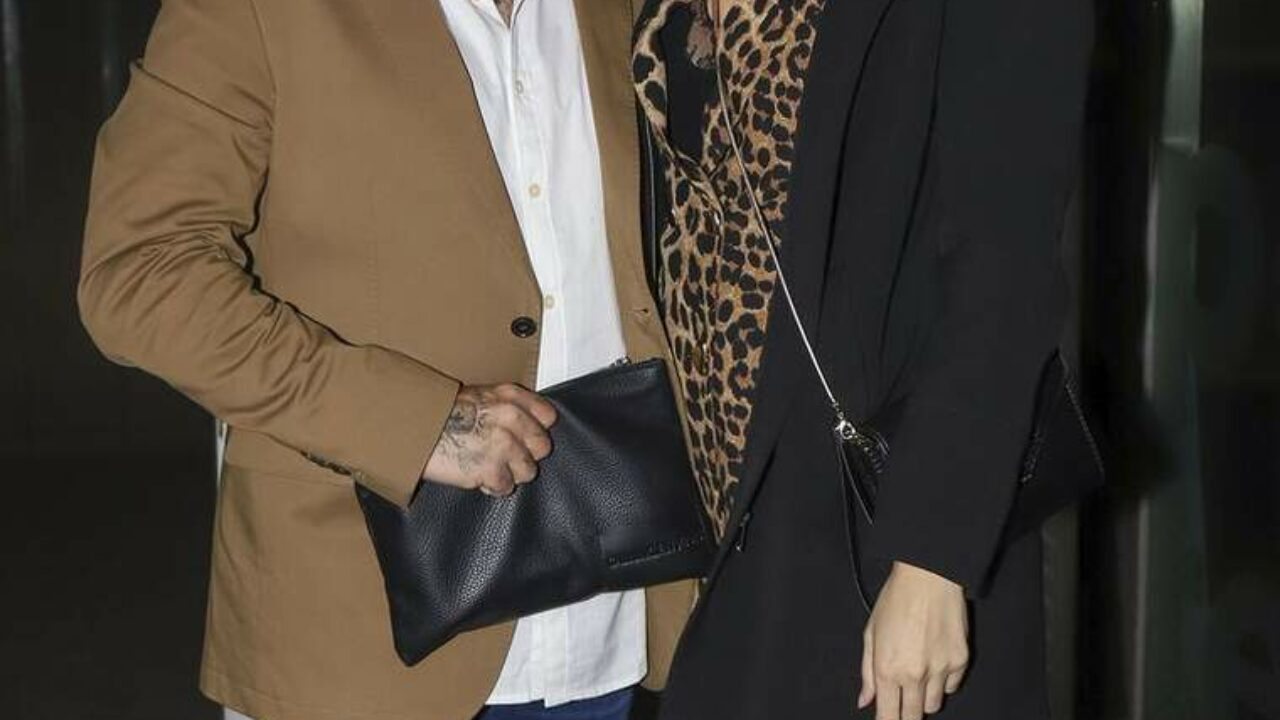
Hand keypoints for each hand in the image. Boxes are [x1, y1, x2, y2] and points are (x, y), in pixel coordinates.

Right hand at [422, 383, 557, 496]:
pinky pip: (505, 487)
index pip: (548, 416)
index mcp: (510, 397)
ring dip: (510, 473)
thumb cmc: (439, 413)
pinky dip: (492, 486)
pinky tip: (478, 477)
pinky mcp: (491, 469)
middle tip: (505, 456)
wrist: (414, 428)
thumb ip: (505, 408)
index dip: (536, 430)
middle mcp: (511, 418)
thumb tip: (524, 424)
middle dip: (525, 455)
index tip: (526, 437)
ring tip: (489, 467)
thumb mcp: (479, 397)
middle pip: (542, 447)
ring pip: (528, 471)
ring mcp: (503, 444)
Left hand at [858, 561, 969, 719]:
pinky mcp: (961, 661)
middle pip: (914, 717)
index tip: (887, 719)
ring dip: (924, 697)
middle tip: (903, 701)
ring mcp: (941, 670)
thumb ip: (867, 672)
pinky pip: (952, 686)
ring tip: (917, 675)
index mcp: (888, 669)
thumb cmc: (896, 599)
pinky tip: (934, 661)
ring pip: (934, 705)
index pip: (889, 717)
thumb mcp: (871, 634)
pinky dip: (943, 681)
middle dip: (906, 714)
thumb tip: (865, 701)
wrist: (928, 577)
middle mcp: (915, 675)